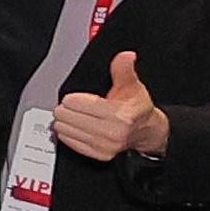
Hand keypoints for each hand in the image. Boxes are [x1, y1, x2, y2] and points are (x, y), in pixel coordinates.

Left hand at [49, 47, 165, 163]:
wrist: (145, 131)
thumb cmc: (137, 108)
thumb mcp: (132, 85)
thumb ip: (123, 69)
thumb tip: (126, 56)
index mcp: (118, 115)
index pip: (75, 103)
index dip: (73, 98)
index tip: (78, 97)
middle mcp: (111, 132)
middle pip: (66, 116)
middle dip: (67, 108)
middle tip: (75, 106)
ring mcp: (103, 145)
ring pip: (64, 129)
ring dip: (65, 120)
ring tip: (77, 115)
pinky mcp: (98, 154)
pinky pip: (68, 141)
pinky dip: (68, 132)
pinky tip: (76, 126)